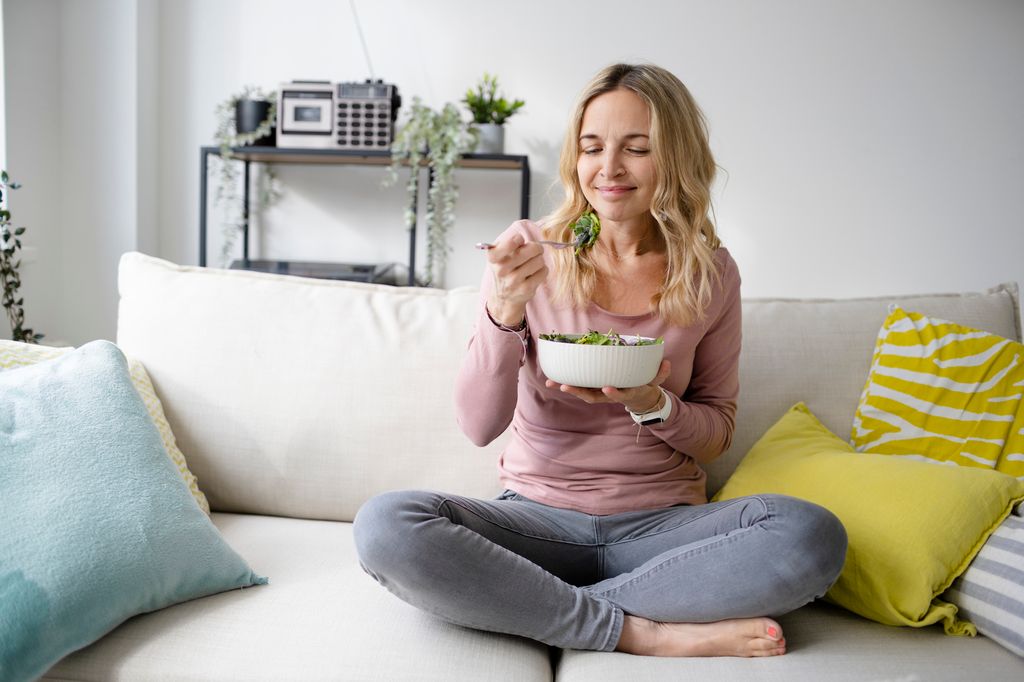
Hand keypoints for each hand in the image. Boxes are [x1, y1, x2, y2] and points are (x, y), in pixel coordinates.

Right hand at [486, 234, 547, 326]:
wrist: (503, 296)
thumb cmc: (505, 270)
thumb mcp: (499, 255)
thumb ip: (509, 243)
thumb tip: (529, 243)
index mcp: (493, 257)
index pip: (511, 242)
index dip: (519, 239)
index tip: (519, 242)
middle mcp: (501, 270)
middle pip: (532, 249)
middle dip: (537, 248)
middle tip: (535, 250)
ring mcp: (513, 281)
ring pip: (539, 261)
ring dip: (539, 260)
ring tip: (533, 264)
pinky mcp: (525, 289)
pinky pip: (543, 272)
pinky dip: (543, 270)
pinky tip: (535, 273)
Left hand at [545, 360, 671, 412]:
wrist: (639, 400)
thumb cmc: (645, 386)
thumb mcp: (655, 382)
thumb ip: (661, 373)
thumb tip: (666, 362)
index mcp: (626, 393)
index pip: (620, 395)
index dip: (614, 393)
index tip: (607, 388)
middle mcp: (610, 396)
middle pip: (593, 397)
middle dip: (579, 392)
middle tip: (565, 386)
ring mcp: (600, 394)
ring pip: (582, 393)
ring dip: (568, 388)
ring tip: (552, 382)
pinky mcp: (593, 389)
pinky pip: (578, 387)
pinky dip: (565, 383)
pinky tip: (551, 378)